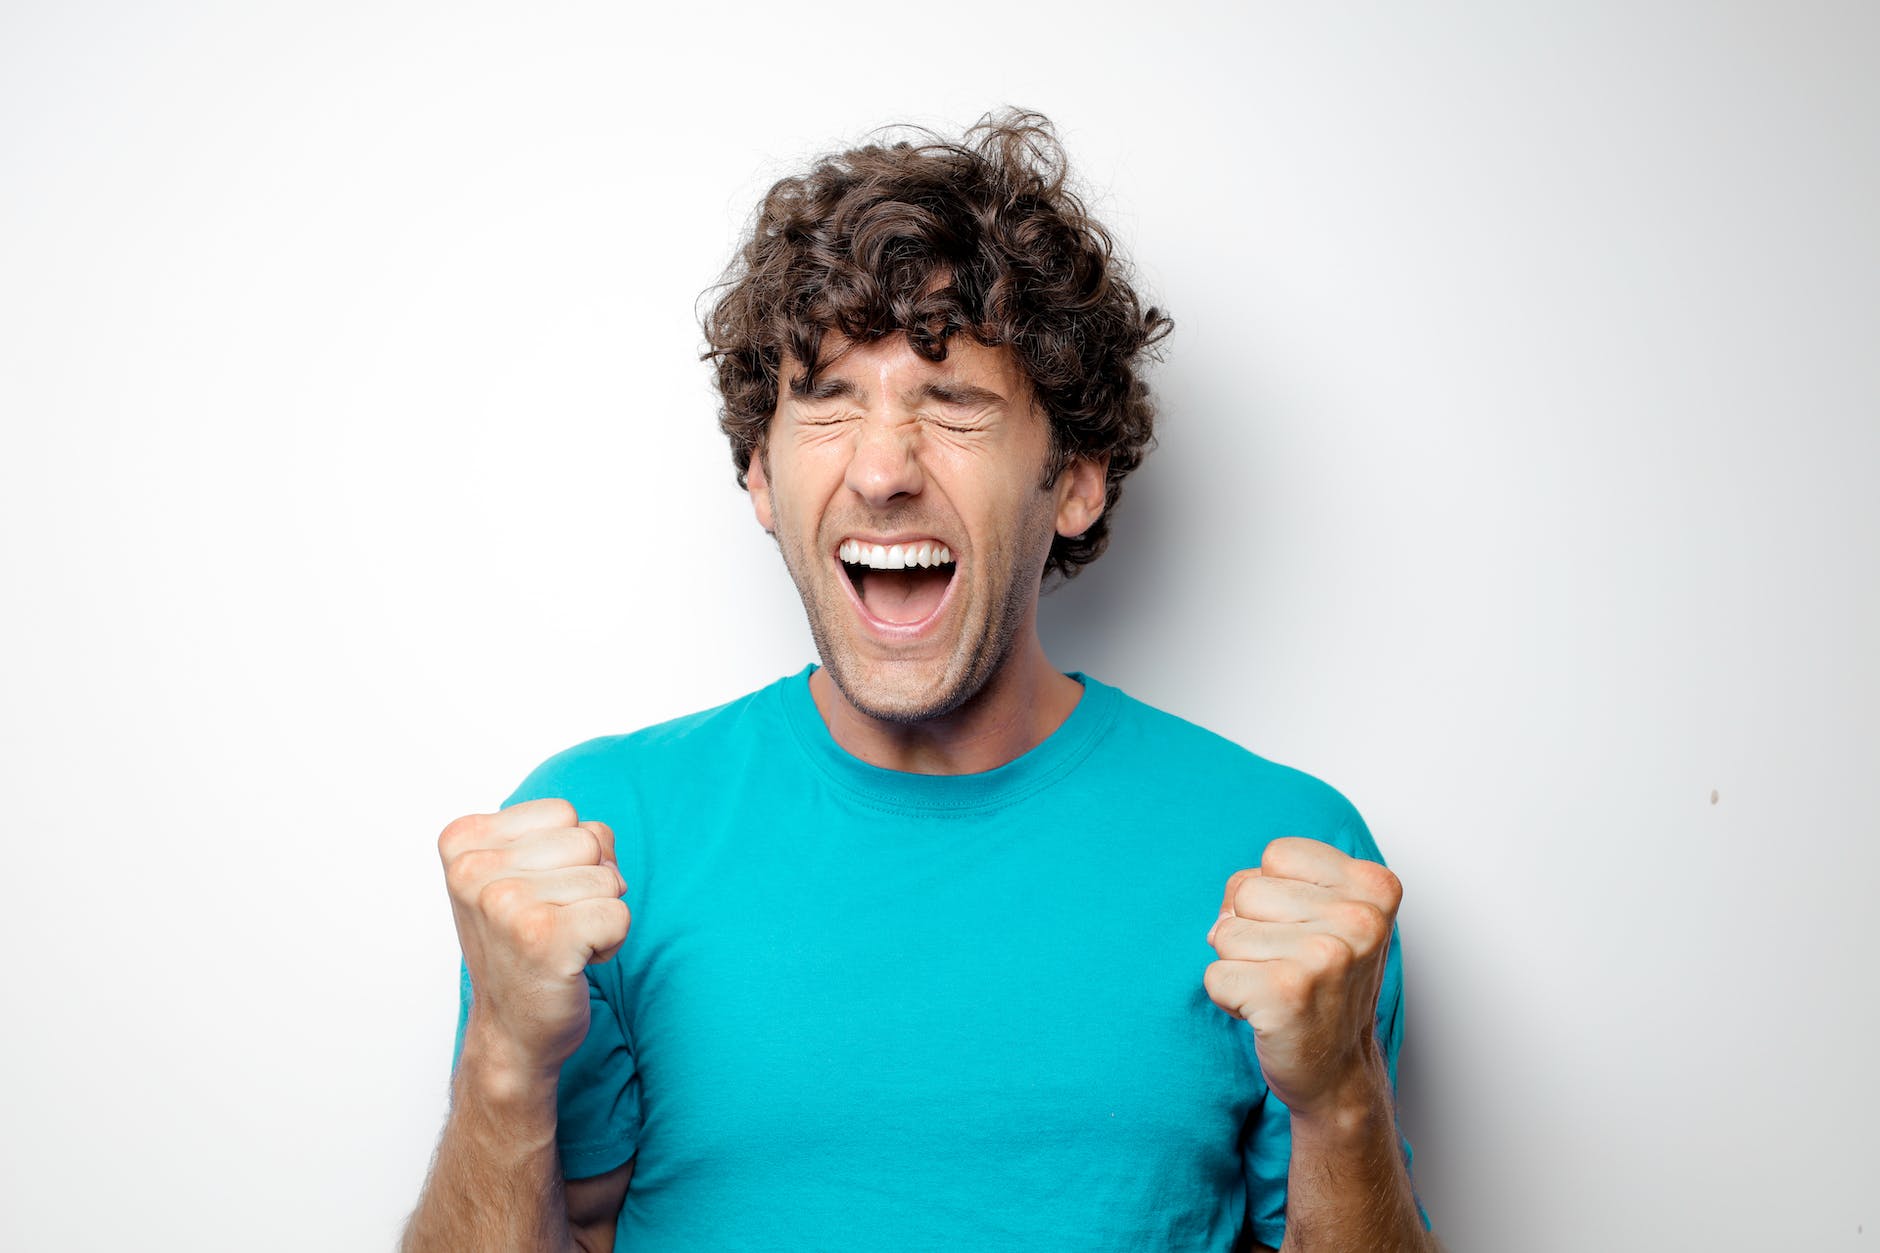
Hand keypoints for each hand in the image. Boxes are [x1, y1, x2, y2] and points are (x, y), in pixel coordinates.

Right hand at [438, 797, 630, 1076]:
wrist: (509, 1033)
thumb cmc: (520, 947)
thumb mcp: (519, 875)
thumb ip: (559, 837)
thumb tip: (603, 847)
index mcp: (462, 843)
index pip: (563, 813)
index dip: (568, 856)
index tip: (536, 896)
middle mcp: (473, 870)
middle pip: (589, 840)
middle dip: (589, 883)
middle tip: (553, 924)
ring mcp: (504, 904)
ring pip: (608, 878)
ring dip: (599, 914)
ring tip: (560, 944)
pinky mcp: (543, 938)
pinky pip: (619, 914)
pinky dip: (611, 941)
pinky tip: (574, 963)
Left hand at [1203, 836, 1401, 1119]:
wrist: (1340, 1071)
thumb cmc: (1325, 985)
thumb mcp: (1321, 916)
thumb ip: (1272, 884)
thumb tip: (1221, 917)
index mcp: (1374, 886)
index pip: (1277, 854)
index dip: (1274, 894)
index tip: (1304, 931)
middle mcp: (1360, 919)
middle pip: (1246, 891)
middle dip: (1251, 930)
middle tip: (1289, 966)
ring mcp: (1327, 957)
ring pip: (1225, 932)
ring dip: (1240, 965)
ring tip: (1279, 988)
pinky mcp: (1287, 994)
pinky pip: (1215, 975)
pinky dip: (1228, 998)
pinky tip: (1266, 1013)